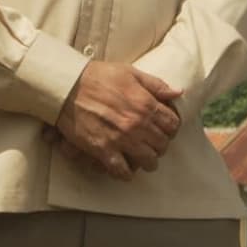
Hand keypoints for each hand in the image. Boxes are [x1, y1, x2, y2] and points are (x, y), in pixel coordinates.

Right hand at [56, 61, 181, 179]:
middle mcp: (138, 124)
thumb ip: (156, 85)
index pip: (172, 125)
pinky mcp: (103, 149)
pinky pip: (122, 170)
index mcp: (146, 105)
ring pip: (148, 160)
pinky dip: (126, 173)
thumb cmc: (99, 77)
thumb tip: (178, 92)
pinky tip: (125, 170)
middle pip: (162, 144)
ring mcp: (122, 139)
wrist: (68, 86)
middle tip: (153, 145)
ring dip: (148, 162)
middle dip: (160, 145)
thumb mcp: (131, 73)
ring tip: (143, 159)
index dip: (171, 129)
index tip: (165, 130)